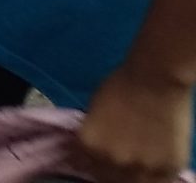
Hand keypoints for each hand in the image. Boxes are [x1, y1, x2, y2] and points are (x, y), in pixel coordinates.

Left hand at [67, 61, 194, 182]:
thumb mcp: (93, 112)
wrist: (155, 79)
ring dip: (132, 176)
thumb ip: (93, 136)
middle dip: (109, 171)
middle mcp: (111, 161)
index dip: (92, 164)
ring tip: (135, 163)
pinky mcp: (167, 169)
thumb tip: (88, 151)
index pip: (84, 167)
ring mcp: (141, 169)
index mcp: (89, 145)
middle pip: (106, 179)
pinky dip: (154, 177)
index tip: (98, 160)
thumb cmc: (120, 86)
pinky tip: (152, 164)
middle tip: (118, 161)